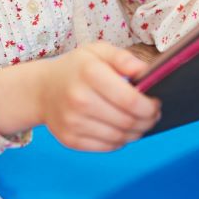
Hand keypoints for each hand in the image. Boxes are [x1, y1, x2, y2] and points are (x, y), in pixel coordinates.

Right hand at [39, 42, 160, 150]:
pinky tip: (122, 130)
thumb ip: (123, 58)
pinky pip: (107, 147)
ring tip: (140, 123)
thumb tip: (145, 72)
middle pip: (127, 121)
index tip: (156, 103)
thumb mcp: (97, 51)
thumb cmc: (76, 69)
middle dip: (147, 121)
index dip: (149, 106)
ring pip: (119, 138)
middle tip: (153, 115)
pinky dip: (120, 141)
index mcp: (89, 73)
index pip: (130, 100)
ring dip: (137, 133)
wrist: (42, 90)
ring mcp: (73, 122)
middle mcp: (79, 99)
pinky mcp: (70, 139)